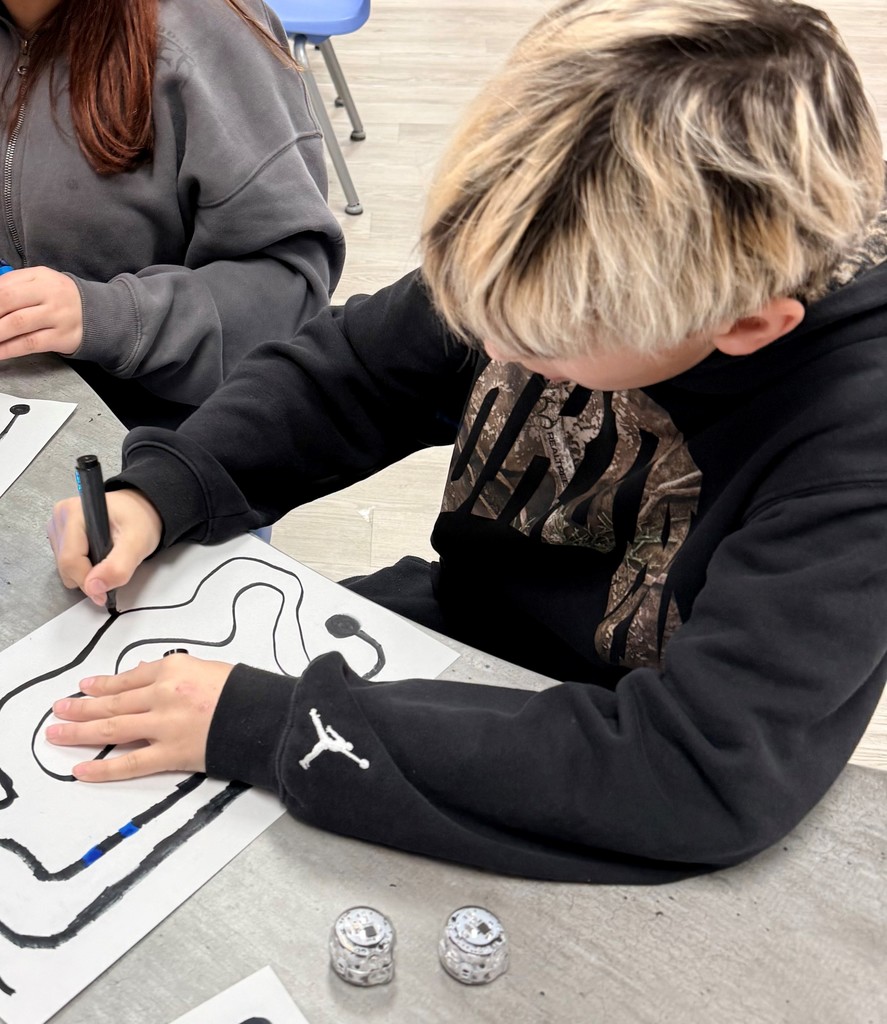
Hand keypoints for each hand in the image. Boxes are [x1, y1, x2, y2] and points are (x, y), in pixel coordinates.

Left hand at [0, 265, 83, 357]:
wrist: (100, 315)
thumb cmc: (62, 300)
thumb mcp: (40, 284)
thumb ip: (13, 287)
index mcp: (40, 277)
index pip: (3, 285)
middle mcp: (50, 294)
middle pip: (7, 300)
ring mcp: (58, 316)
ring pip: (17, 323)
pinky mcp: (62, 337)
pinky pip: (30, 343)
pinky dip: (9, 349)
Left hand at [45, 655, 233, 779]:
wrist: (266, 716)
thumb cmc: (244, 690)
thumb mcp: (207, 668)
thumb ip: (172, 673)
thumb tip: (141, 676)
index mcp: (173, 668)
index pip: (128, 677)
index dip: (103, 684)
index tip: (85, 687)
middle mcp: (162, 695)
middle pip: (112, 703)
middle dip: (81, 706)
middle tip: (59, 709)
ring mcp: (164, 725)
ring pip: (112, 729)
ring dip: (80, 731)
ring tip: (57, 732)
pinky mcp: (172, 754)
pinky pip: (130, 763)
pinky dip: (103, 767)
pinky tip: (81, 769)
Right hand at [47, 489, 162, 604]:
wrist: (140, 510)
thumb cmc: (140, 520)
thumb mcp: (138, 543)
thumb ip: (117, 567)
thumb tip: (92, 588)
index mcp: (75, 512)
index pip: (70, 559)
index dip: (86, 582)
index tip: (103, 595)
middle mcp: (61, 516)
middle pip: (65, 564)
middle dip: (87, 577)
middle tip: (112, 568)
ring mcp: (58, 524)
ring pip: (64, 566)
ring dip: (85, 571)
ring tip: (107, 557)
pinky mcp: (60, 533)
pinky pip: (66, 561)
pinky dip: (82, 565)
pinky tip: (97, 554)